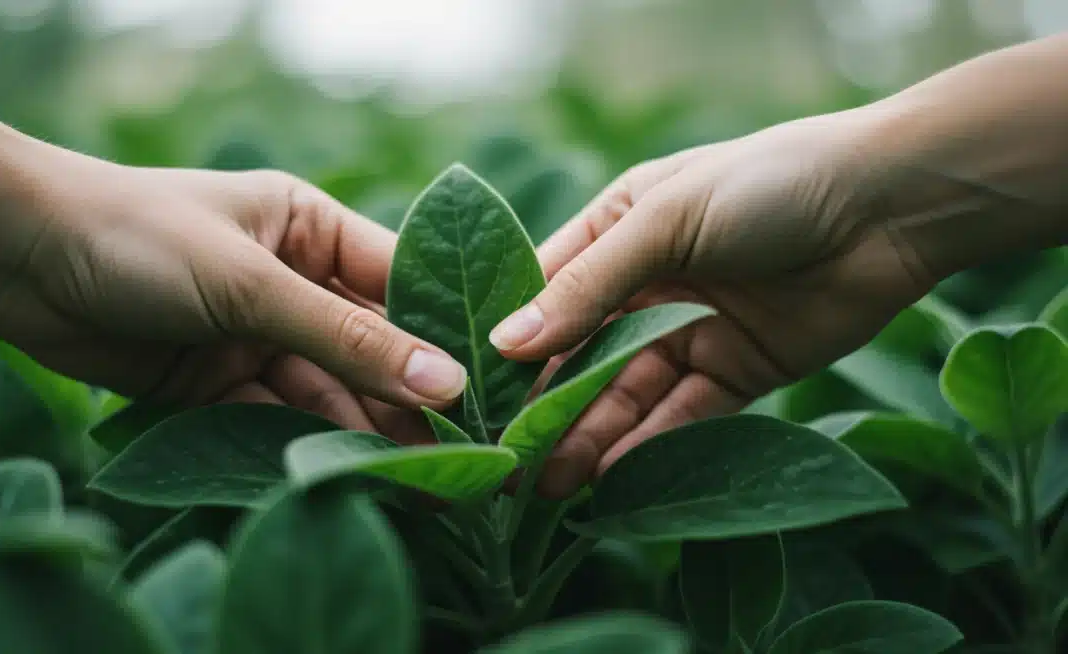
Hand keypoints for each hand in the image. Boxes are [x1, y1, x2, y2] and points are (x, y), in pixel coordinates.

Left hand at [0, 154, 459, 439]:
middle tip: (462, 454)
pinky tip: (346, 473)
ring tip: (417, 480)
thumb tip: (444, 383)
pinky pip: (277, 417)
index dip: (443, 337)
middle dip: (408, 399)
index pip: (399, 285)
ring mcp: (256, 333)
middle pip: (368, 348)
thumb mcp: (250, 284)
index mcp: (311, 229)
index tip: (491, 391)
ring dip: (363, 431)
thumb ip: (346, 338)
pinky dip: (306, 444)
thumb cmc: (138, 236)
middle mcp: (292, 280)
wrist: (15, 255)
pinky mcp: (218, 381)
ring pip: (328, 390)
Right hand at [490, 113, 935, 497]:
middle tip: (513, 462)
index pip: (547, 293)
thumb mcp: (666, 220)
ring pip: (627, 394)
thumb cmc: (768, 185)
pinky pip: (683, 415)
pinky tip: (613, 475)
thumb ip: (589, 284)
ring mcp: (690, 330)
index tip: (476, 396)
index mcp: (617, 230)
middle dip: (550, 406)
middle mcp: (646, 284)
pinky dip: (650, 445)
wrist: (890, 208)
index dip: (513, 344)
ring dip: (592, 436)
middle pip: (583, 355)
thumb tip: (507, 344)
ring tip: (553, 483)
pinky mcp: (736, 371)